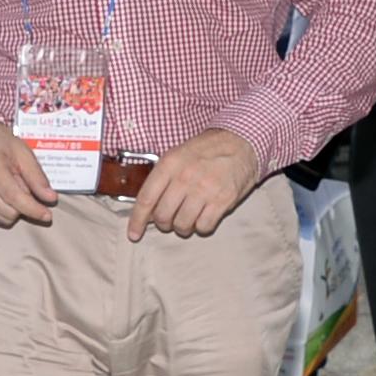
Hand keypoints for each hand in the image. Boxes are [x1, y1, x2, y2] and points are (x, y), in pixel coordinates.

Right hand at [0, 119, 57, 227]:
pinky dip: (2, 209)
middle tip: (23, 185)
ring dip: (13, 209)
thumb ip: (36, 176)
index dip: (33, 209)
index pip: (13, 196)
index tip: (47, 215)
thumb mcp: (22, 152)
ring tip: (11, 187)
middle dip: (24, 205)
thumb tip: (50, 198)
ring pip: (1, 218)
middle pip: (9, 211)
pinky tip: (0, 192)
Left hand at [127, 127, 259, 239]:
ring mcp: (204, 190)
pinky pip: (204, 227)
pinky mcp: (222, 200)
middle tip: (170, 219)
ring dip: (182, 227)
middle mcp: (184, 177)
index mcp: (169, 164)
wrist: (242, 142)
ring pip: (182, 225)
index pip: (146, 199)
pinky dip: (201, 227)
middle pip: (162, 216)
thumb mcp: (178, 154)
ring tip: (188, 218)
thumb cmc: (208, 150)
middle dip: (164, 223)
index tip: (134, 234)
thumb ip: (161, 179)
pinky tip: (204, 216)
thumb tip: (147, 209)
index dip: (137, 220)